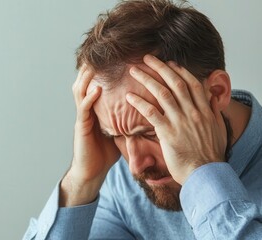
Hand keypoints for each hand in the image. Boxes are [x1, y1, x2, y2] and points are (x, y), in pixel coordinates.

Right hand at [60, 64, 120, 206]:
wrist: (91, 172)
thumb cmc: (105, 153)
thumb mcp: (118, 132)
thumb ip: (125, 118)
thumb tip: (146, 108)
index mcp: (96, 110)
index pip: (96, 85)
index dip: (101, 71)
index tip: (112, 57)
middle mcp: (87, 111)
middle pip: (85, 83)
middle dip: (89, 68)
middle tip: (98, 53)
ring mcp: (82, 118)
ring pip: (80, 92)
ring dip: (85, 78)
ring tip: (93, 65)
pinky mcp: (81, 128)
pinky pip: (84, 109)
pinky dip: (89, 98)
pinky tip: (96, 89)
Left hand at [125, 55, 226, 184]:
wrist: (205, 173)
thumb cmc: (210, 155)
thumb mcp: (217, 130)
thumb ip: (212, 113)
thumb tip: (211, 99)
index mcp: (204, 110)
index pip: (192, 83)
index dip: (180, 71)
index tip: (169, 63)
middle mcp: (192, 111)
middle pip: (175, 83)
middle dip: (160, 67)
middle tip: (147, 58)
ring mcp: (180, 120)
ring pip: (162, 93)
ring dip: (146, 79)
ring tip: (133, 70)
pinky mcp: (167, 132)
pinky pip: (151, 112)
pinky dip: (139, 102)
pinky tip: (129, 96)